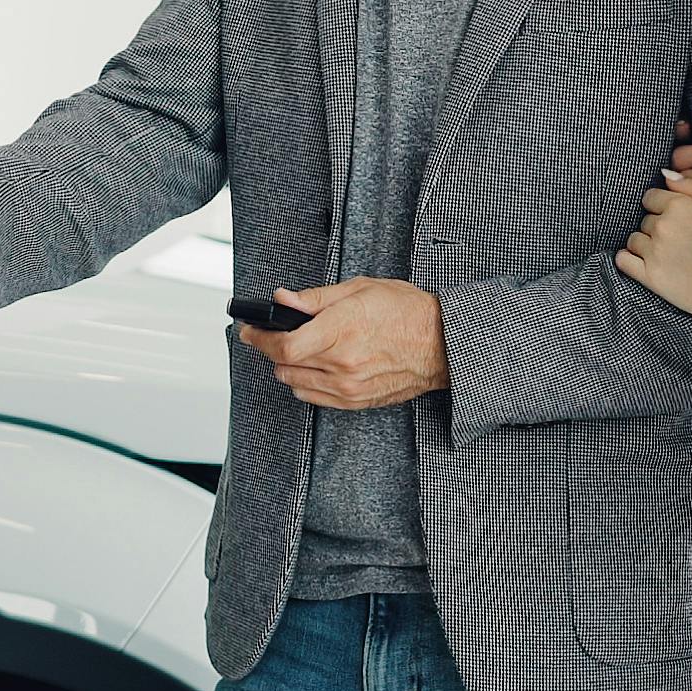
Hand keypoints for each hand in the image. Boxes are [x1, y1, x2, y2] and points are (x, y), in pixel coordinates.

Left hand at [238, 277, 444, 410]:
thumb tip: (283, 299)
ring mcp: (348, 386)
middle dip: (270, 348)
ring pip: (294, 382)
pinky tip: (313, 366)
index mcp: (341, 330)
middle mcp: (342, 363)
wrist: (442, 344)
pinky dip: (304, 382)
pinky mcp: (356, 401)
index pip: (283, 346)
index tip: (249, 330)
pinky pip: (313, 397)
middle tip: (270, 334)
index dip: (258, 339)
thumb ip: (316, 298)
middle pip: (284, 364)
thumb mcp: (359, 289)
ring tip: (298, 348)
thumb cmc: (406, 312)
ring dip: (287, 366)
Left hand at [617, 168, 691, 322]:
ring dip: (646, 242)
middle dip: (658, 224)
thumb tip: (668, 176)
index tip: (675, 216)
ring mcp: (655, 253)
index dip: (663, 204)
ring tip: (667, 253)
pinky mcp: (652, 278)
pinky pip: (624, 262)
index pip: (652, 196)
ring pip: (635, 239)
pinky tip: (641, 261)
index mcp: (680, 206)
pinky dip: (628, 259)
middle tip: (679, 238)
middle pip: (646, 218)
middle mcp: (663, 227)